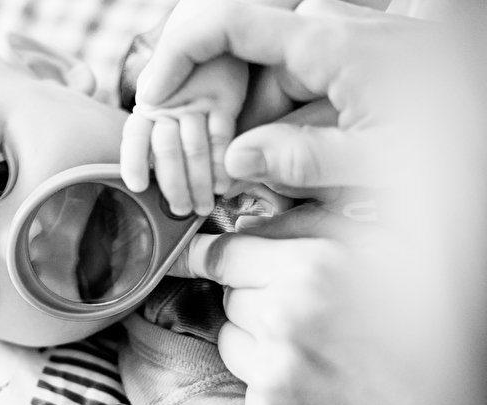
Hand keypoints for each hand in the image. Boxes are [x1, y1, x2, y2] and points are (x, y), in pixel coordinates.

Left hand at [121, 54, 248, 214]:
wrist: (212, 39)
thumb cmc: (183, 82)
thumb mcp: (161, 99)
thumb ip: (155, 134)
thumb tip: (152, 179)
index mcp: (146, 106)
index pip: (135, 137)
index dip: (134, 163)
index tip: (138, 186)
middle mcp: (167, 102)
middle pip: (166, 150)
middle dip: (173, 186)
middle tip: (180, 210)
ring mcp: (195, 100)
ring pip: (194, 149)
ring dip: (199, 184)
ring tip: (203, 208)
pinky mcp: (223, 98)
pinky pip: (220, 137)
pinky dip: (221, 165)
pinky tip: (222, 187)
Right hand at [135, 0, 441, 190]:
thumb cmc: (464, 144)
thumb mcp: (385, 161)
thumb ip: (307, 160)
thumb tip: (237, 160)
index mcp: (336, 45)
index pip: (233, 22)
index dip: (179, 52)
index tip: (152, 93)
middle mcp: (335, 36)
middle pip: (249, 65)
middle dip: (227, 118)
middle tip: (224, 174)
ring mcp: (345, 50)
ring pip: (271, 83)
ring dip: (258, 131)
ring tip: (261, 180)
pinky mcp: (353, 69)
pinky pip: (297, 91)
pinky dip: (284, 129)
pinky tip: (291, 166)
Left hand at [170, 205, 486, 404]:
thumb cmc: (416, 327)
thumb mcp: (375, 250)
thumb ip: (304, 225)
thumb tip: (242, 226)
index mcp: (312, 270)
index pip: (223, 254)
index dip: (209, 255)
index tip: (199, 256)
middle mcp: (285, 320)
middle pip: (229, 297)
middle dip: (253, 298)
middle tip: (304, 313)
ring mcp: (273, 375)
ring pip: (230, 339)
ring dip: (256, 339)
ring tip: (313, 350)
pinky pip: (243, 384)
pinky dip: (266, 382)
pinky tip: (311, 384)